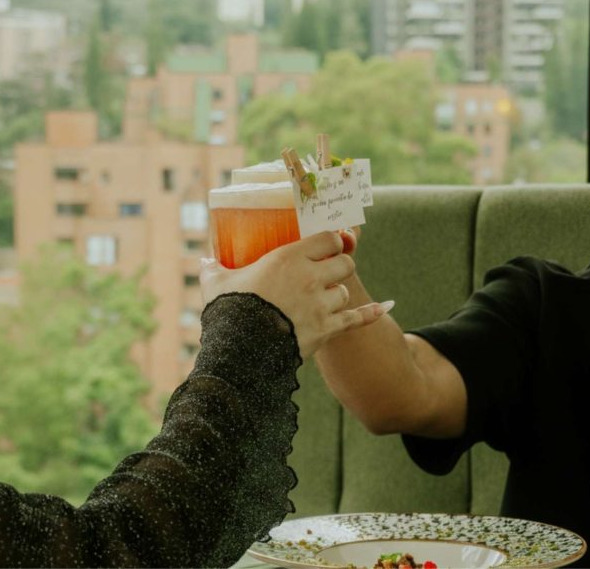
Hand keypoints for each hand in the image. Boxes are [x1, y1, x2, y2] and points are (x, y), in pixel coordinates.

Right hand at [200, 231, 389, 357]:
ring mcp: (320, 306)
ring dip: (336, 295)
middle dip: (338, 266)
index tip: (330, 243)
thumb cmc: (227, 311)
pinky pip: (355, 319)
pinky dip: (369, 314)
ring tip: (322, 300)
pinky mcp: (326, 331)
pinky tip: (384, 308)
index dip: (332, 240)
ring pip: (344, 292)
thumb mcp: (216, 283)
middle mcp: (310, 278)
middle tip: (327, 271)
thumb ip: (213, 268)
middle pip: (343, 264)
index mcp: (288, 258)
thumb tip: (205, 260)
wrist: (239, 351)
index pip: (327, 239)